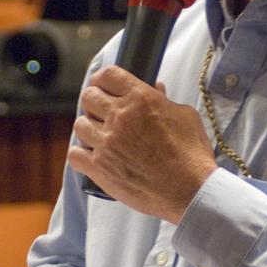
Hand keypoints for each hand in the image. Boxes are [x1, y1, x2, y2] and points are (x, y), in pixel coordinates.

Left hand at [68, 65, 216, 221]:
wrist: (189, 191)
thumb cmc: (192, 154)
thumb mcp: (185, 117)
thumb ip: (165, 100)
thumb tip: (156, 89)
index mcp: (141, 99)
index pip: (108, 75)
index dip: (104, 78)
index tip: (104, 85)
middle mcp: (120, 117)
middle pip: (89, 97)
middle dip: (95, 101)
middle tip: (103, 111)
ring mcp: (106, 143)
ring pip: (80, 125)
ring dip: (89, 128)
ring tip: (101, 136)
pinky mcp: (99, 168)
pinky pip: (74, 154)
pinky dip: (81, 154)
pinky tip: (94, 156)